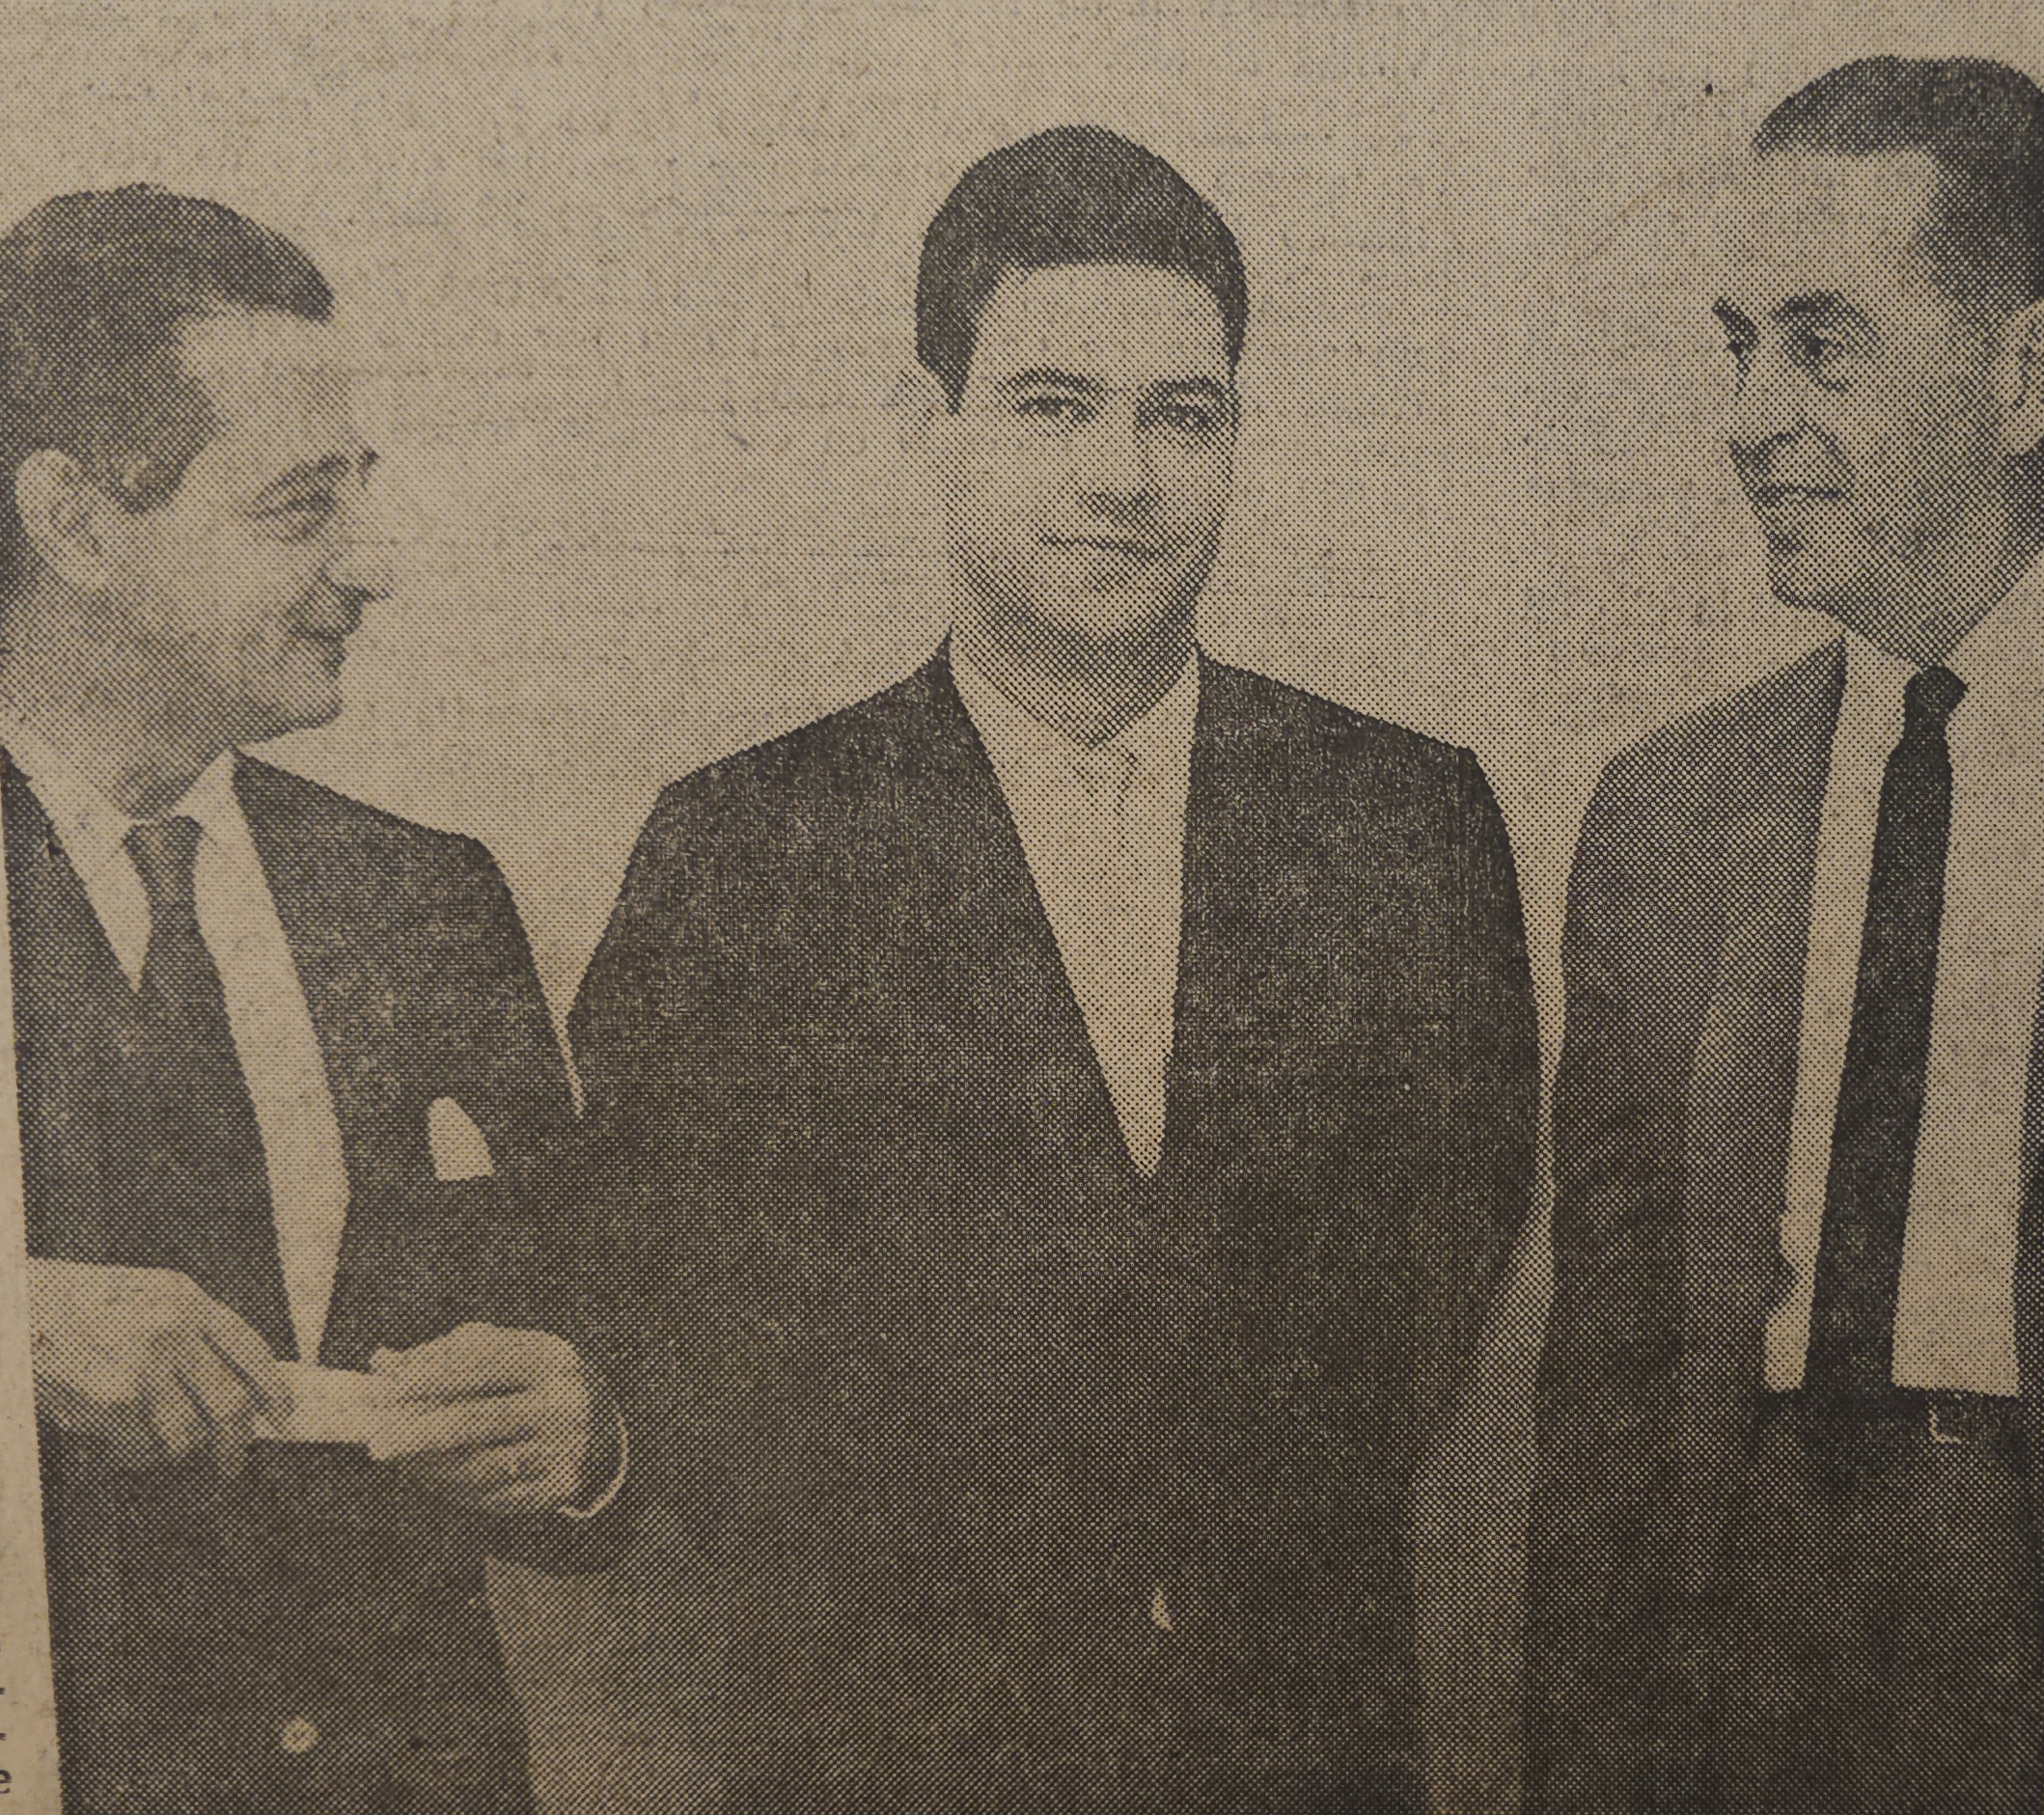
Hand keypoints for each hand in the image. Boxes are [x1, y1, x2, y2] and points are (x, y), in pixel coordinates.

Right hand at [28, 1257, 291, 1470]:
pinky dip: (137, 1455)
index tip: (282, 1415)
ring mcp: (144, 1365)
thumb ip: (188, 1330)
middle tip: (232, 1461)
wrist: (15, 1307)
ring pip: (188, 1435)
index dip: (273, 1388)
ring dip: (180, 1452)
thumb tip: (231, 1385)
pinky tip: (122, 1443)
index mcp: (185, 1298)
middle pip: (229, 1403)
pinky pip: (143, 1447)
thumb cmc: (76, 1304)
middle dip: (235, 1442)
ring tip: (163, 1449)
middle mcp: (172, 1329)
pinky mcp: (114, 1400)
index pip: (249, 1349)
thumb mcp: (143, 1295)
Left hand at [366, 1323, 597, 1515]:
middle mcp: (562, 1403)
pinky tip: (429, 1479)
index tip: (385, 1389)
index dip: (430, 1376)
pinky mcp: (557, 1488)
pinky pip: (493, 1496)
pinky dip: (453, 1490)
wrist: (600, 1426)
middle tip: (375, 1445)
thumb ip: (443, 1355)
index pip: (481, 1364)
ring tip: (400, 1462)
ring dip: (429, 1468)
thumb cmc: (531, 1381)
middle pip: (476, 1420)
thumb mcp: (502, 1354)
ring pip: (480, 1466)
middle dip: (418, 1433)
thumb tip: (381, 1361)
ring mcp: (562, 1449)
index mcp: (549, 1358)